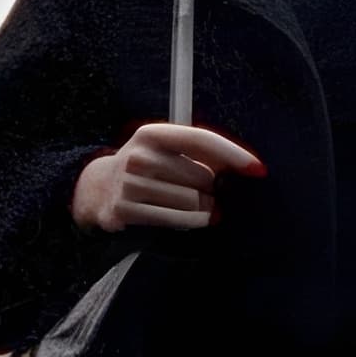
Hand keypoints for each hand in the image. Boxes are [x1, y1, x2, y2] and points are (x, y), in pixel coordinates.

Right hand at [71, 123, 264, 232]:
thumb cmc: (145, 167)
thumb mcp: (164, 150)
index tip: (258, 169)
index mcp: (152, 134)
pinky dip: (191, 222)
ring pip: (191, 201)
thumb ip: (198, 154)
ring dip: (204, 209)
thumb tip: (242, 168)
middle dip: (212, 190)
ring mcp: (130, 183)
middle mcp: (139, 155)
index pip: (201, 139)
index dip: (233, 154)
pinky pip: (174, 219)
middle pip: (201, 177)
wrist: (96, 188)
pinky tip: (196, 220)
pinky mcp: (124, 210)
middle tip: (208, 194)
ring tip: (203, 209)